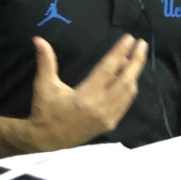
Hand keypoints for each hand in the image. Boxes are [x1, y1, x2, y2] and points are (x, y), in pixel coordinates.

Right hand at [25, 35, 147, 151]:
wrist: (46, 141)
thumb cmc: (45, 111)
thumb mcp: (44, 85)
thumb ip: (45, 61)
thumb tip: (38, 39)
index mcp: (86, 96)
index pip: (108, 69)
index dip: (120, 52)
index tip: (129, 38)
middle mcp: (101, 107)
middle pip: (126, 80)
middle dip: (136, 60)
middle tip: (142, 43)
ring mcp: (107, 117)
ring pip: (129, 92)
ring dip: (134, 73)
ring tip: (136, 56)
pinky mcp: (109, 124)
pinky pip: (126, 103)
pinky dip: (130, 88)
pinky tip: (130, 78)